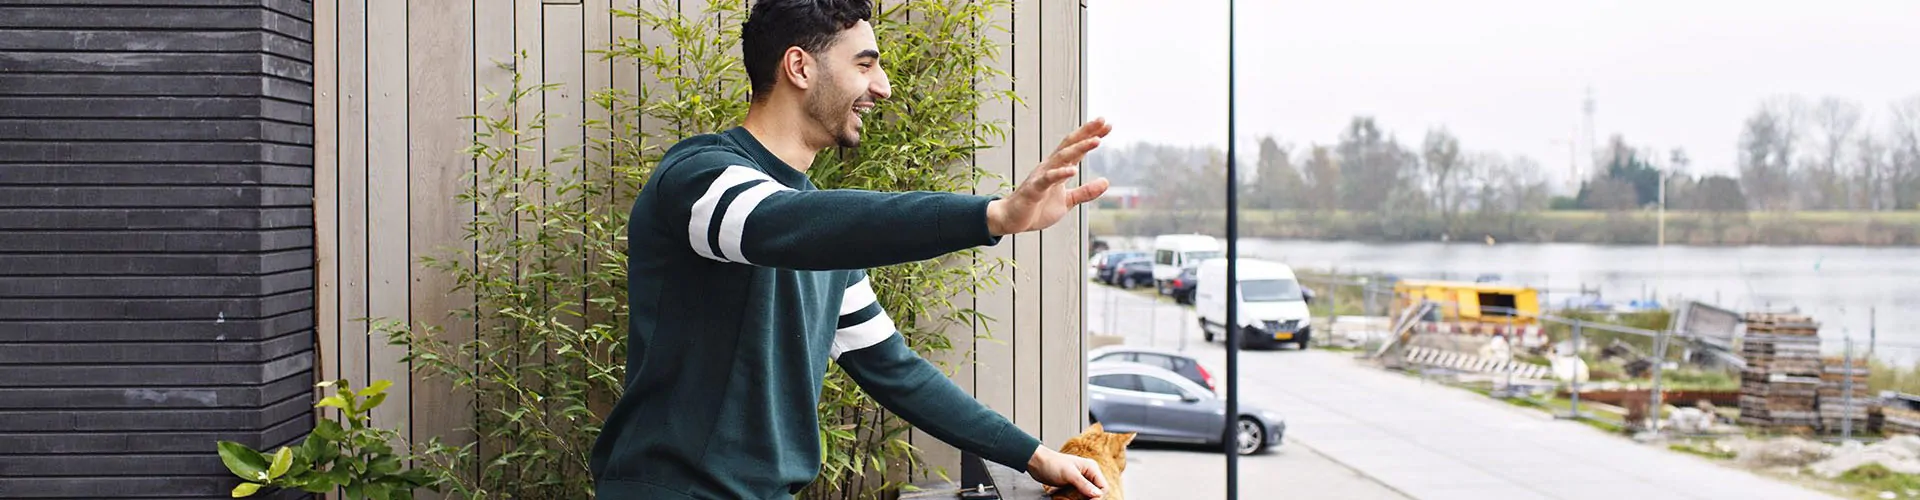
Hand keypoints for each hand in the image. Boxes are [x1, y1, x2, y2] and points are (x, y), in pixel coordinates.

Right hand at [987, 118, 1113, 235]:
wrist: (1012, 220)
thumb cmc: (1037, 208)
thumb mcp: (1067, 201)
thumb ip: (1086, 192)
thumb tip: (1106, 182)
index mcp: (1058, 168)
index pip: (1077, 147)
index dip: (1091, 135)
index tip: (1107, 125)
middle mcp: (1050, 167)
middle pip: (1070, 145)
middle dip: (1086, 132)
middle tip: (1103, 120)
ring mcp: (1041, 176)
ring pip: (1061, 157)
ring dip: (1079, 148)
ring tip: (1096, 140)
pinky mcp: (1034, 189)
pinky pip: (1048, 179)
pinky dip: (1060, 173)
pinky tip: (1073, 170)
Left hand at [1026, 446, 1106, 497]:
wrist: (1036, 463)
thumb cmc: (1051, 463)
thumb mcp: (1069, 474)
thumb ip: (1084, 485)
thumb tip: (1097, 494)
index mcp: (1091, 468)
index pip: (1103, 487)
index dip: (1097, 497)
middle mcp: (1088, 474)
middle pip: (1094, 494)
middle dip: (1084, 499)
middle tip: (1071, 499)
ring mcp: (1080, 481)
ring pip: (1085, 497)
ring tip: (1064, 498)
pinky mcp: (1073, 486)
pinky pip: (1077, 497)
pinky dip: (1071, 499)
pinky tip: (1062, 497)